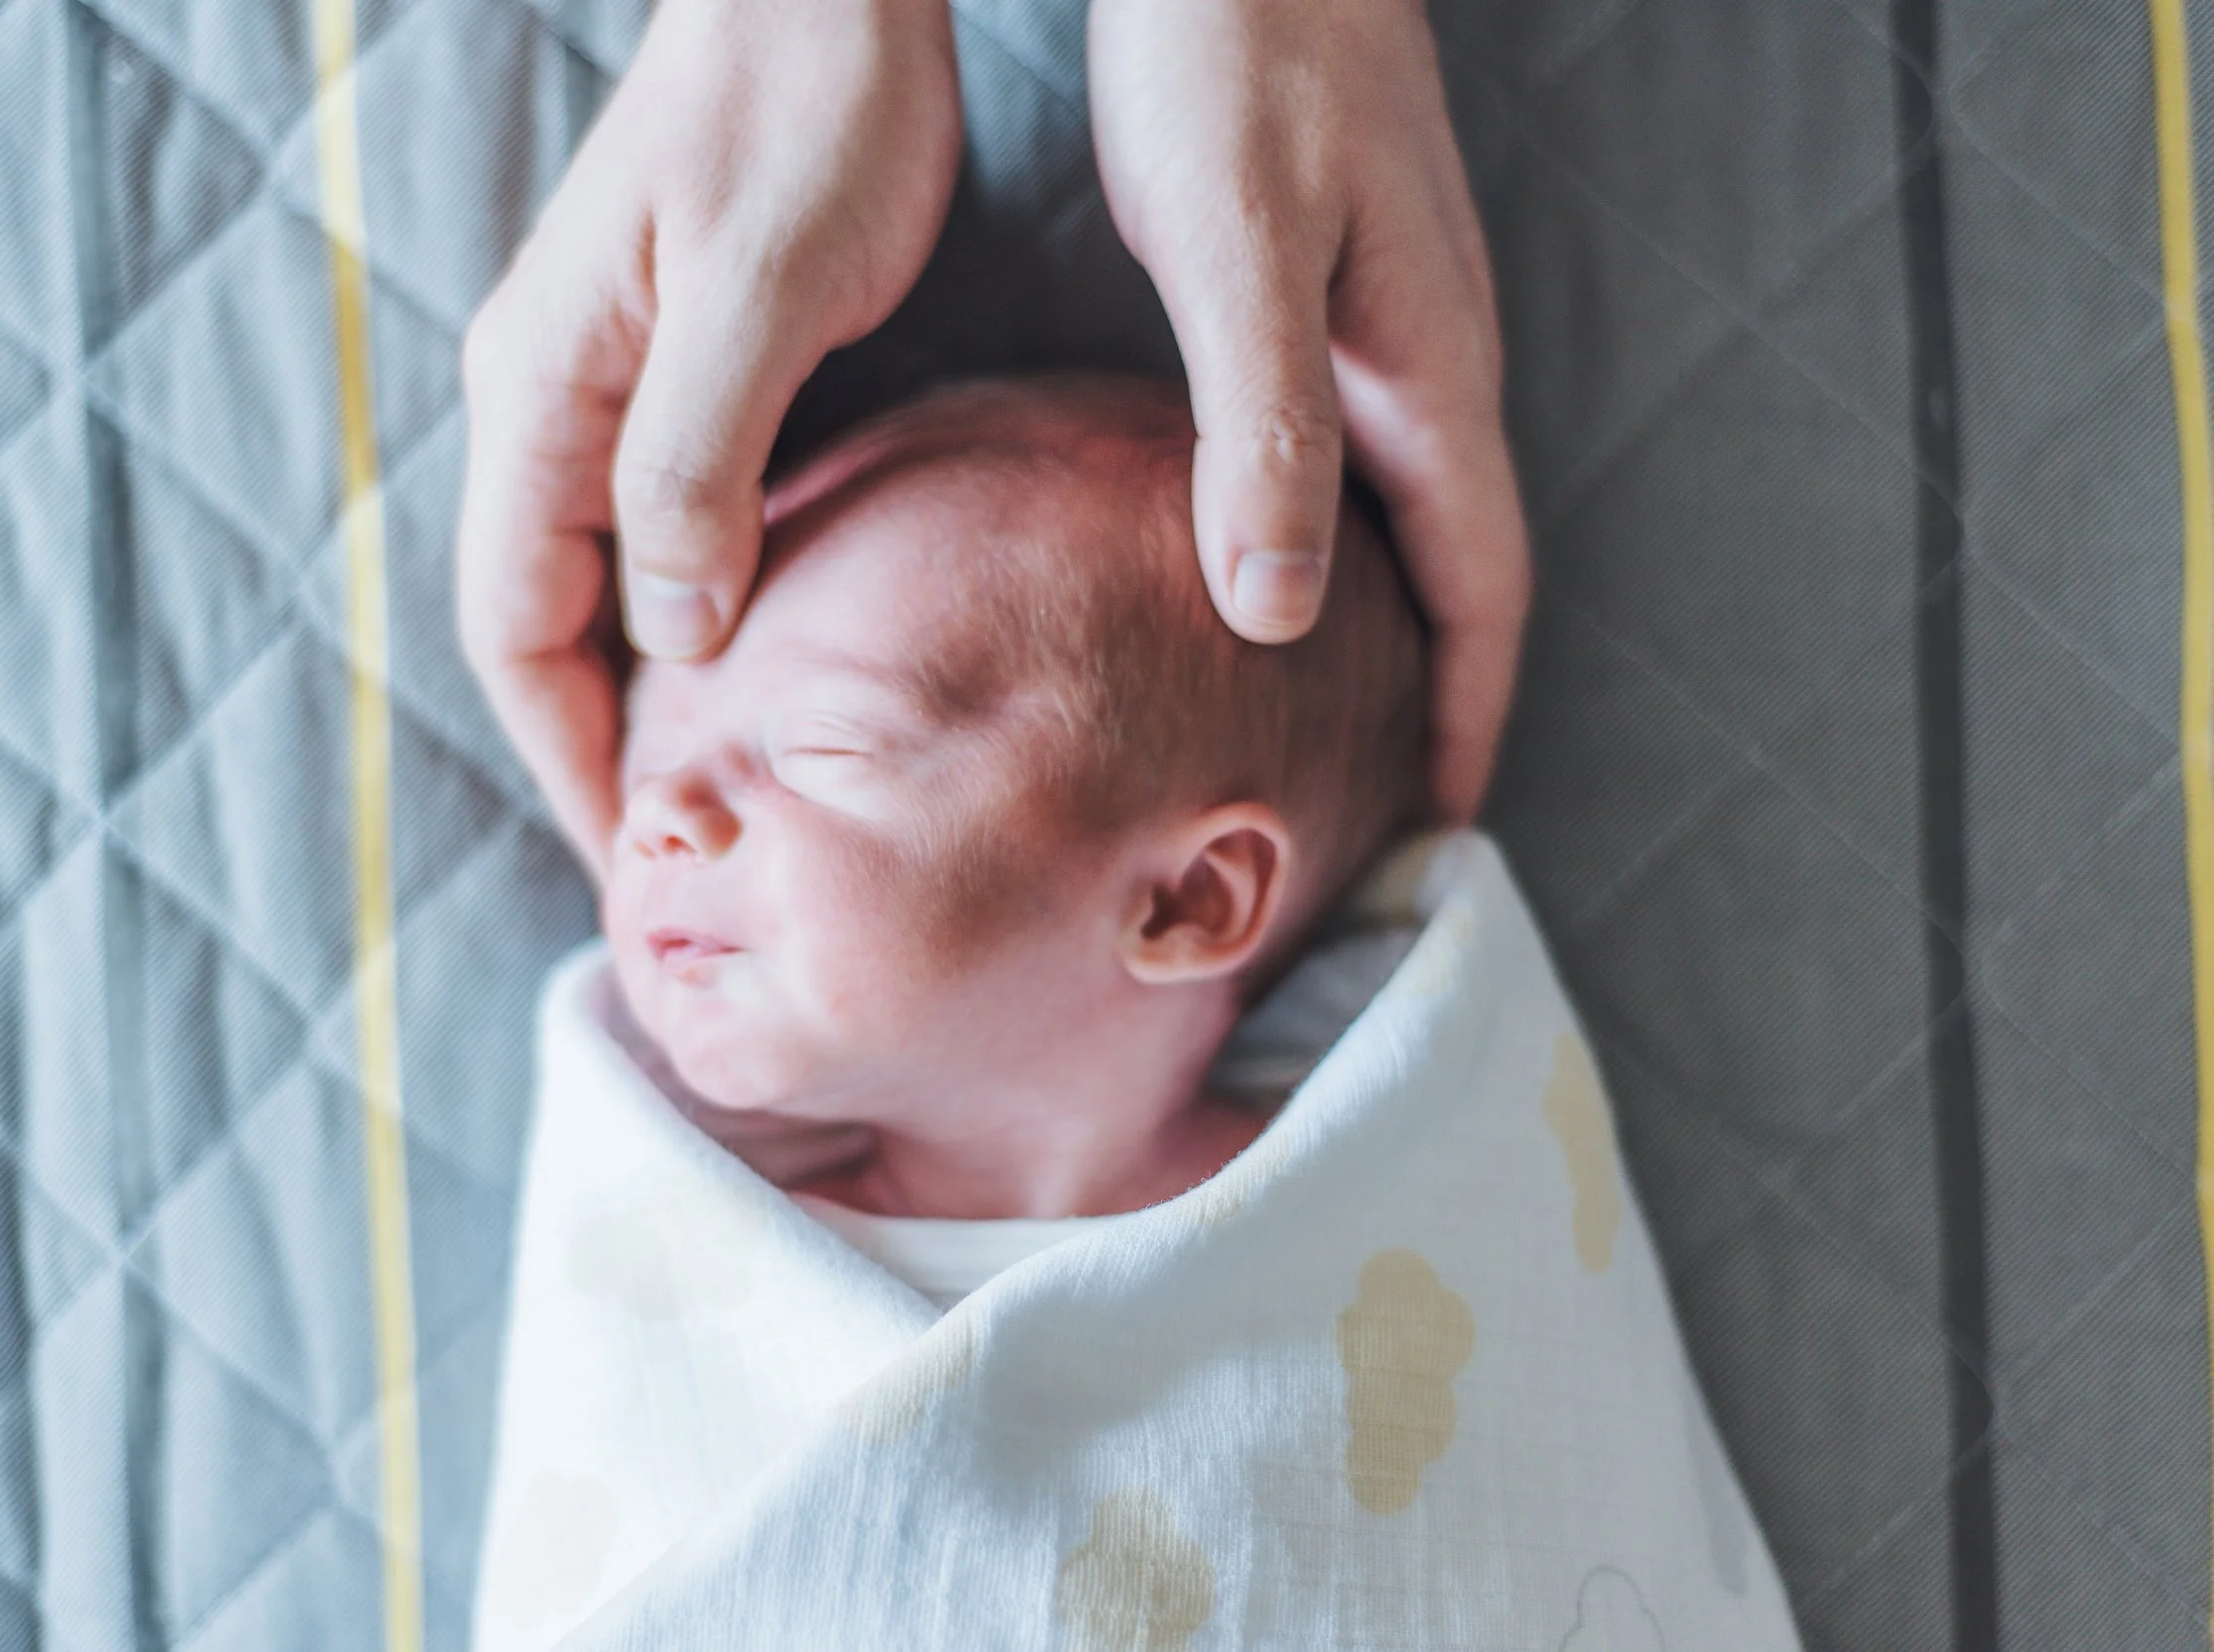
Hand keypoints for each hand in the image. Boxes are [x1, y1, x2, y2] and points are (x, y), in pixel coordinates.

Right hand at [455, 0, 961, 874]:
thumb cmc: (803, 113)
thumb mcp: (755, 290)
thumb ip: (694, 461)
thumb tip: (672, 634)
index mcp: (542, 393)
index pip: (515, 626)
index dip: (570, 758)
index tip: (635, 863)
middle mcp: (549, 400)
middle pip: (543, 620)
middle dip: (600, 747)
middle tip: (683, 857)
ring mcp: (604, 383)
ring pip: (600, 580)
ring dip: (647, 693)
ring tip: (720, 794)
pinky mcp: (674, 368)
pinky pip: (656, 525)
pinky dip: (692, 613)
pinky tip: (757, 665)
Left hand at [1088, 0, 1530, 821]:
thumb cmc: (1234, 61)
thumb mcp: (1239, 245)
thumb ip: (1265, 423)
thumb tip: (1279, 612)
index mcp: (1431, 381)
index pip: (1483, 597)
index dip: (1469, 725)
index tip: (1433, 837)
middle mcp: (1436, 371)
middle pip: (1463, 581)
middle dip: (1440, 707)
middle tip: (1378, 818)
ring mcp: (1397, 334)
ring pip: (1418, 526)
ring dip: (1399, 638)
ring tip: (1336, 737)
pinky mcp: (1341, 302)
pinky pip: (1370, 466)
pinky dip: (1347, 552)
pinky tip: (1278, 578)